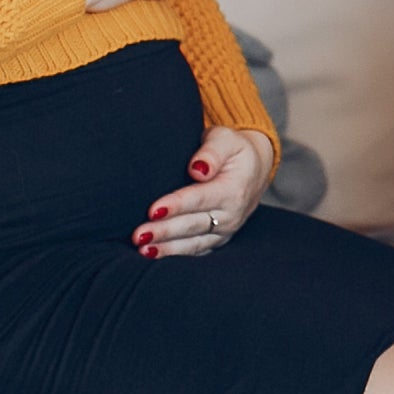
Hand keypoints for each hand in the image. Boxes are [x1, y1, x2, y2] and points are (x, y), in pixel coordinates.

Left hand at [137, 127, 271, 258]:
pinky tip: (155, 255)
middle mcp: (231, 215)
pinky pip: (196, 250)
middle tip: (138, 235)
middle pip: (193, 225)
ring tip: (143, 249)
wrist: (254, 169)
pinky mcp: (218, 239)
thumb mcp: (226, 139)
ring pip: (194, 243)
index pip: (200, 198)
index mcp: (233, 189)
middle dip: (165, 231)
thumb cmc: (233, 150)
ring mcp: (226, 230)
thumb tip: (197, 169)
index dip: (176, 205)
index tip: (153, 210)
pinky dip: (176, 254)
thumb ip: (212, 151)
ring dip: (168, 248)